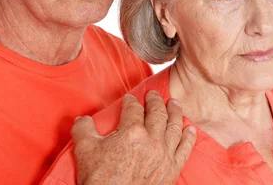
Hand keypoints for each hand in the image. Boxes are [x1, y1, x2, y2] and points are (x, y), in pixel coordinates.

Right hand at [71, 91, 196, 184]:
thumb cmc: (100, 180)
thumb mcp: (85, 151)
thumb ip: (83, 129)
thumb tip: (82, 118)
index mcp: (132, 132)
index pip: (133, 109)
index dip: (131, 101)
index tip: (130, 99)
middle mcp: (152, 140)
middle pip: (157, 113)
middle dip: (155, 101)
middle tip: (153, 95)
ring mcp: (164, 155)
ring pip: (174, 127)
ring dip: (175, 112)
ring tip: (175, 104)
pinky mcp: (172, 169)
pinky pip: (185, 149)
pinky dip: (189, 138)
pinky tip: (190, 130)